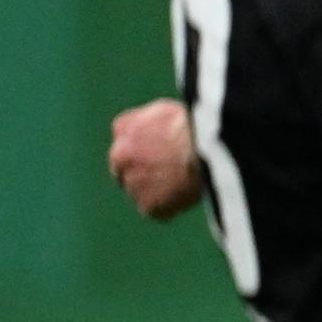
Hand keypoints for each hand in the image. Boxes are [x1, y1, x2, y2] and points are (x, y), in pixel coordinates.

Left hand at [107, 98, 203, 221]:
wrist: (202, 149)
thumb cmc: (197, 124)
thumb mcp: (170, 110)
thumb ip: (155, 122)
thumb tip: (159, 129)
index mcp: (124, 127)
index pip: (127, 141)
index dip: (146, 149)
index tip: (163, 153)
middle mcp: (119, 155)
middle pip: (126, 169)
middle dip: (144, 172)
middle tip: (172, 173)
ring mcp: (132, 182)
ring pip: (141, 192)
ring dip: (158, 191)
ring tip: (186, 184)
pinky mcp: (148, 205)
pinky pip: (159, 211)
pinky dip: (171, 207)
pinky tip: (189, 196)